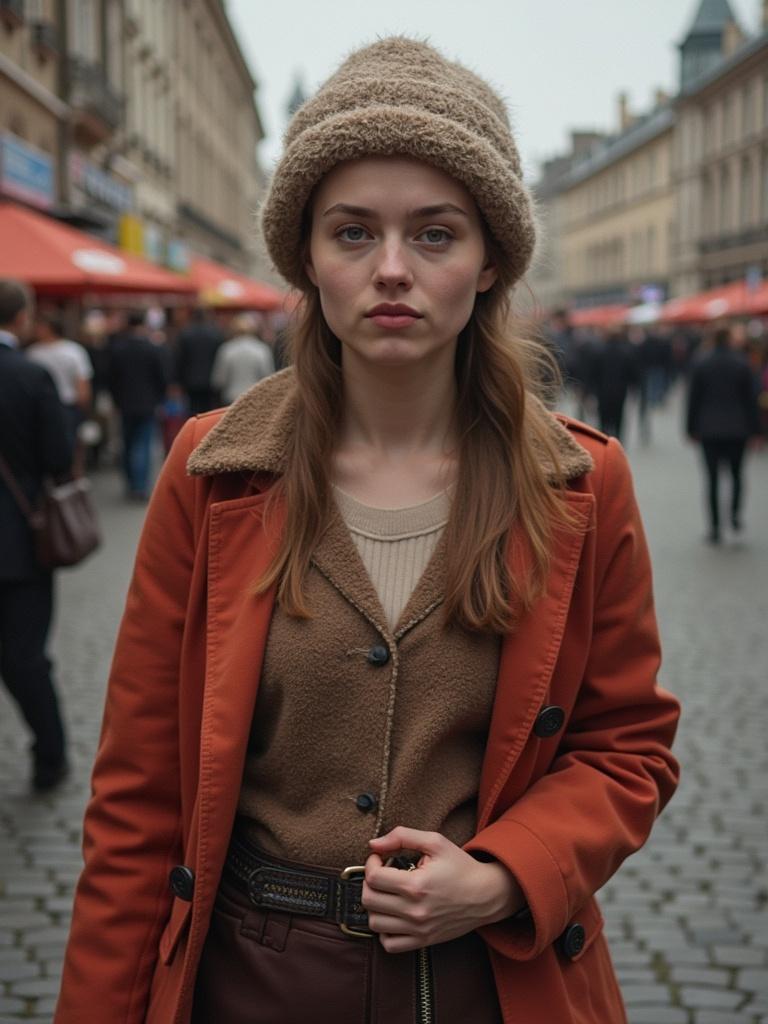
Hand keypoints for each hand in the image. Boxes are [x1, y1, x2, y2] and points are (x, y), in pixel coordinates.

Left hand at [362, 826, 524, 952]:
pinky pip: (389, 944)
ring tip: (387, 893)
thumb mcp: (435, 842)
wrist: (486, 895)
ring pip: (374, 923)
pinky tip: (392, 914)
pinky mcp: (422, 941)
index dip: (371, 862)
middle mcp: (415, 911)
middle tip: (382, 873)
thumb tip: (374, 843)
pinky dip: (384, 930)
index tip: (380, 858)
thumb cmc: (460, 866)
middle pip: (369, 900)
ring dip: (375, 905)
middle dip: (369, 882)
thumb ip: (402, 836)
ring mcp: (418, 929)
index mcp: (416, 885)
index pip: (373, 877)